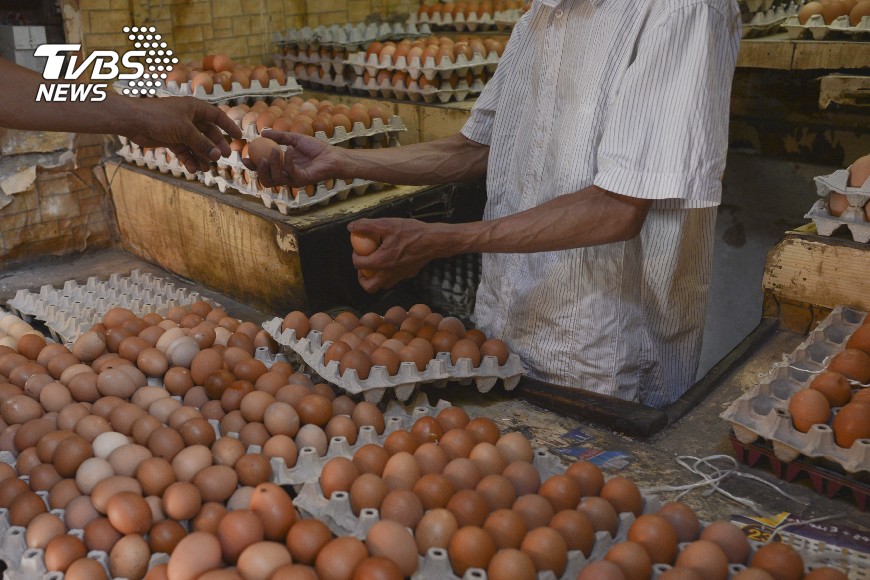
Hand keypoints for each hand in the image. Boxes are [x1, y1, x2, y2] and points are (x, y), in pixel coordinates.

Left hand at [124, 96, 241, 172]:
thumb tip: (218, 155)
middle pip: (208, 133)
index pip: (217, 116)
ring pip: (196, 144)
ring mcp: (180, 129)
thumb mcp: (185, 131)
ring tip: (205, 168)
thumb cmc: (159, 118)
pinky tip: (192, 168)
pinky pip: (184, 150)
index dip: (228, 126)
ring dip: (201, 156)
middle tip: (223, 157)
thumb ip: (202, 144)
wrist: (133, 121)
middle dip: (215, 146)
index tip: (238, 137)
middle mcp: (189, 117)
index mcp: (194, 108)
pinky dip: (189, 159)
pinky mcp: (171, 139)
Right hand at [245, 130, 345, 187]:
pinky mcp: (302, 180)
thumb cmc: (316, 148)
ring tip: (275, 150)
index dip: (252, 166)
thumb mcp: (294, 139)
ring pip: (276, 179)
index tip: (244, 156)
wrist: (332, 155)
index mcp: (282, 168)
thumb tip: (262, 132)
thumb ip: (279, 136)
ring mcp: (294, 180)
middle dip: (259, 171)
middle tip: (257, 159)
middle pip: (266, 181)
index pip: (263, 171)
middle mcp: (286, 176)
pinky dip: (288, 159)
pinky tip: (291, 149)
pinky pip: (291, 171)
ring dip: (273, 164)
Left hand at [349, 218, 439, 292]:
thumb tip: (351, 227)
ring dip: (376, 278)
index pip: (359, 265)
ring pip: (383, 285)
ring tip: (376, 265)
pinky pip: (395, 279)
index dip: (355, 257)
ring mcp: (400, 276)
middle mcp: (389, 273)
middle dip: (362, 278)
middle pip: (369, 286)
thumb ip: (366, 226)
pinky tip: (392, 260)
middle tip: (363, 266)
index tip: (358, 250)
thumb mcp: (387, 224)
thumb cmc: (412, 232)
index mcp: (381, 261)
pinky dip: (389, 274)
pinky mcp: (409, 274)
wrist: (434, 241)